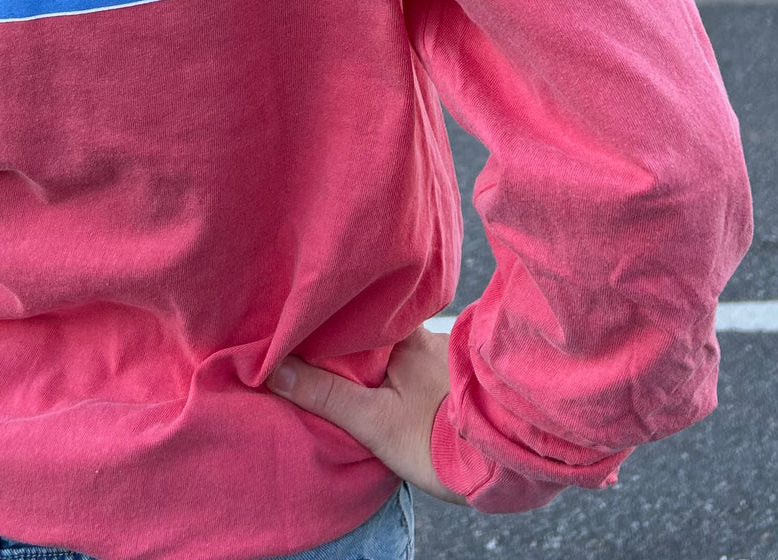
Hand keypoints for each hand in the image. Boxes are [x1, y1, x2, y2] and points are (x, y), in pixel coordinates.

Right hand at [264, 326, 468, 506]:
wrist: (502, 462)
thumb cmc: (435, 440)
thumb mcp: (373, 421)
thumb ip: (325, 395)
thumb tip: (275, 370)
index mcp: (401, 334)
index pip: (351, 315)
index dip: (322, 321)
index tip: (293, 326)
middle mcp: (422, 333)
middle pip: (369, 329)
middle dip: (343, 338)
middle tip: (309, 347)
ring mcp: (439, 353)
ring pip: (390, 345)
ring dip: (369, 353)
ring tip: (339, 365)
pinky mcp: (449, 375)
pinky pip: (409, 360)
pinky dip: (390, 367)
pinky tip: (380, 382)